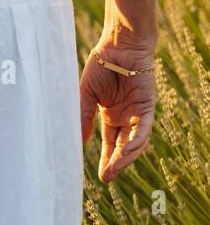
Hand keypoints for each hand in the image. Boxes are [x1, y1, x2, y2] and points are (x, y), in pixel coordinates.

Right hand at [79, 42, 156, 182]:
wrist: (118, 45)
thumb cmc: (100, 65)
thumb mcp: (85, 95)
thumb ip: (82, 117)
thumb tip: (77, 142)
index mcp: (110, 115)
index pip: (110, 143)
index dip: (106, 159)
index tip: (99, 177)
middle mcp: (125, 117)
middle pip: (123, 147)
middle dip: (116, 164)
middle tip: (106, 178)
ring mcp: (137, 113)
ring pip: (135, 142)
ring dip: (126, 157)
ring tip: (114, 169)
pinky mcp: (147, 107)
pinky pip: (143, 129)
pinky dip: (136, 141)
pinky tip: (127, 152)